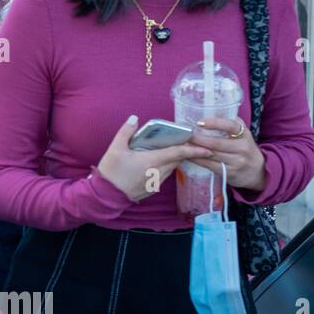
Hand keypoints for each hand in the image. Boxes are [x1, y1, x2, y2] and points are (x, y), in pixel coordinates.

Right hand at [98, 115, 213, 202]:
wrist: (106, 195)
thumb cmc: (111, 172)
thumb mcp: (115, 149)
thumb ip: (126, 132)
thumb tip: (134, 118)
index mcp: (152, 161)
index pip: (178, 153)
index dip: (194, 150)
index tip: (207, 148)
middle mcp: (158, 172)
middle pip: (177, 160)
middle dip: (184, 152)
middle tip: (186, 143)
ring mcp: (156, 182)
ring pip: (171, 168)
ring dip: (174, 160)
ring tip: (170, 151)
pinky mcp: (152, 188)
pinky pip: (164, 175)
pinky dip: (166, 167)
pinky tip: (157, 163)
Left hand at [189, 116, 266, 191]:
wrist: (258, 172)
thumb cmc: (244, 149)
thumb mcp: (243, 135)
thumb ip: (231, 124)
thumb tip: (212, 109)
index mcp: (245, 135)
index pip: (231, 126)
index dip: (215, 123)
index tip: (199, 122)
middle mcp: (243, 148)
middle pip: (217, 143)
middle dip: (198, 139)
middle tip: (185, 134)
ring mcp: (237, 162)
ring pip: (211, 155)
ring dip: (194, 149)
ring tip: (182, 144)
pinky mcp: (230, 173)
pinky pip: (210, 165)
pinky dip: (197, 160)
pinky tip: (188, 156)